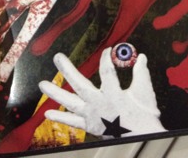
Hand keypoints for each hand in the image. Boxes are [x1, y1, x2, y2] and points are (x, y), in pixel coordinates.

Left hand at [39, 48, 165, 137]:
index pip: (106, 71)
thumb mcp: (145, 91)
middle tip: (57, 57)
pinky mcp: (90, 125)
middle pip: (80, 85)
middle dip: (67, 70)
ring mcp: (92, 116)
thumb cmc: (144, 115)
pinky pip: (72, 122)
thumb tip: (141, 57)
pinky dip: (60, 118)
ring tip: (42, 84)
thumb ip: (141, 72)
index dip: (105, 58)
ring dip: (55, 93)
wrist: (141, 137)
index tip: (107, 50)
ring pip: (70, 103)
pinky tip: (47, 113)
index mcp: (113, 94)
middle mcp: (99, 104)